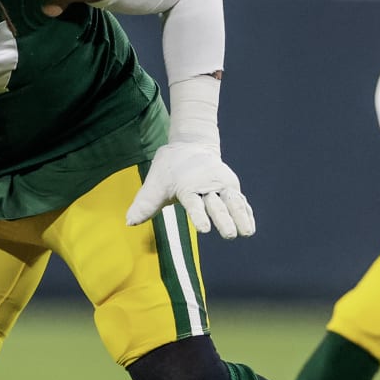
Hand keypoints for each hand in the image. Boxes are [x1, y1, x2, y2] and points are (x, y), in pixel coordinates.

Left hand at [126, 142, 254, 239]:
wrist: (191, 145)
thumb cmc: (169, 168)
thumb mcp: (155, 183)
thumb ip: (145, 203)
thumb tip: (129, 222)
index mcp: (187, 186)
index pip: (194, 203)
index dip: (199, 216)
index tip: (205, 229)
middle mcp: (206, 185)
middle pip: (216, 205)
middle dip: (223, 220)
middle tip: (230, 235)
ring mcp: (220, 186)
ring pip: (232, 202)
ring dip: (240, 217)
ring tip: (247, 233)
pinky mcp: (230, 187)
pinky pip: (240, 201)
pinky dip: (246, 212)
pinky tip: (250, 227)